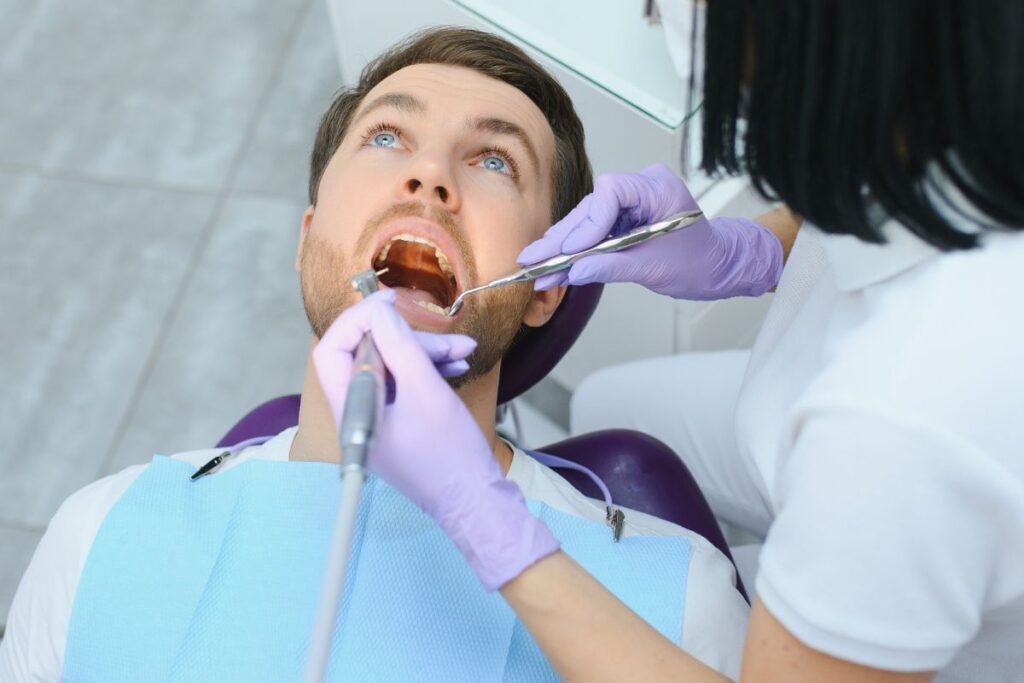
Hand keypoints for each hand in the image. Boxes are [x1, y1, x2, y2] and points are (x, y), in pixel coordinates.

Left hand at [312, 292, 559, 590]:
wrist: (476, 502)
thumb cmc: (449, 454)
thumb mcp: (425, 391)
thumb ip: (400, 346)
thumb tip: (381, 312)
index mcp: (351, 409)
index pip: (332, 351)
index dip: (358, 320)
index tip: (390, 303)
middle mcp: (357, 415)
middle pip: (366, 357)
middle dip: (405, 339)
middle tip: (444, 336)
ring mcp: (378, 421)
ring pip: (391, 369)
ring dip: (425, 353)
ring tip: (464, 350)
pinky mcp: (398, 426)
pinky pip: (404, 386)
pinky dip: (429, 370)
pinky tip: (457, 363)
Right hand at [517, 164, 782, 299]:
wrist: (720, 267)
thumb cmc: (700, 263)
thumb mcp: (655, 268)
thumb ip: (612, 266)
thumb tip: (575, 272)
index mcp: (659, 189)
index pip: (611, 191)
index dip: (588, 221)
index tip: (571, 250)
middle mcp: (643, 188)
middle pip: (593, 207)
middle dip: (564, 237)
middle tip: (533, 259)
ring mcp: (633, 202)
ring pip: (589, 220)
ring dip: (564, 247)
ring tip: (536, 267)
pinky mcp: (625, 218)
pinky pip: (596, 231)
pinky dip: (578, 252)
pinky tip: (555, 267)